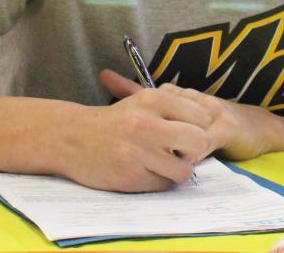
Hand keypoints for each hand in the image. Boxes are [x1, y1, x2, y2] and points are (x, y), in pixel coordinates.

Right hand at [61, 72, 214, 191]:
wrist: (73, 137)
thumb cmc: (115, 120)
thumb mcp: (142, 101)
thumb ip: (174, 106)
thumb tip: (210, 119)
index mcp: (153, 99)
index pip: (201, 116)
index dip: (199, 127)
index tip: (188, 132)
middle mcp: (147, 124)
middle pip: (199, 141)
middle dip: (195, 149)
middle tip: (182, 151)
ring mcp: (138, 152)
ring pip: (185, 169)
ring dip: (178, 170)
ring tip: (164, 163)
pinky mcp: (131, 176)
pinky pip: (164, 185)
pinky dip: (161, 181)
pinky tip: (147, 171)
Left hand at [99, 70, 277, 161]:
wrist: (258, 128)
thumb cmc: (217, 125)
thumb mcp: (184, 116)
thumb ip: (155, 107)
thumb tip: (114, 84)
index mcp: (181, 96)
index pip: (150, 92)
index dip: (125, 88)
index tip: (103, 78)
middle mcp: (193, 99)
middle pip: (164, 108)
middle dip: (144, 124)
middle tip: (126, 137)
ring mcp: (210, 112)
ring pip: (182, 126)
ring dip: (169, 143)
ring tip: (156, 157)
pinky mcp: (225, 128)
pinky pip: (203, 142)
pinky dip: (191, 153)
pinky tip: (184, 162)